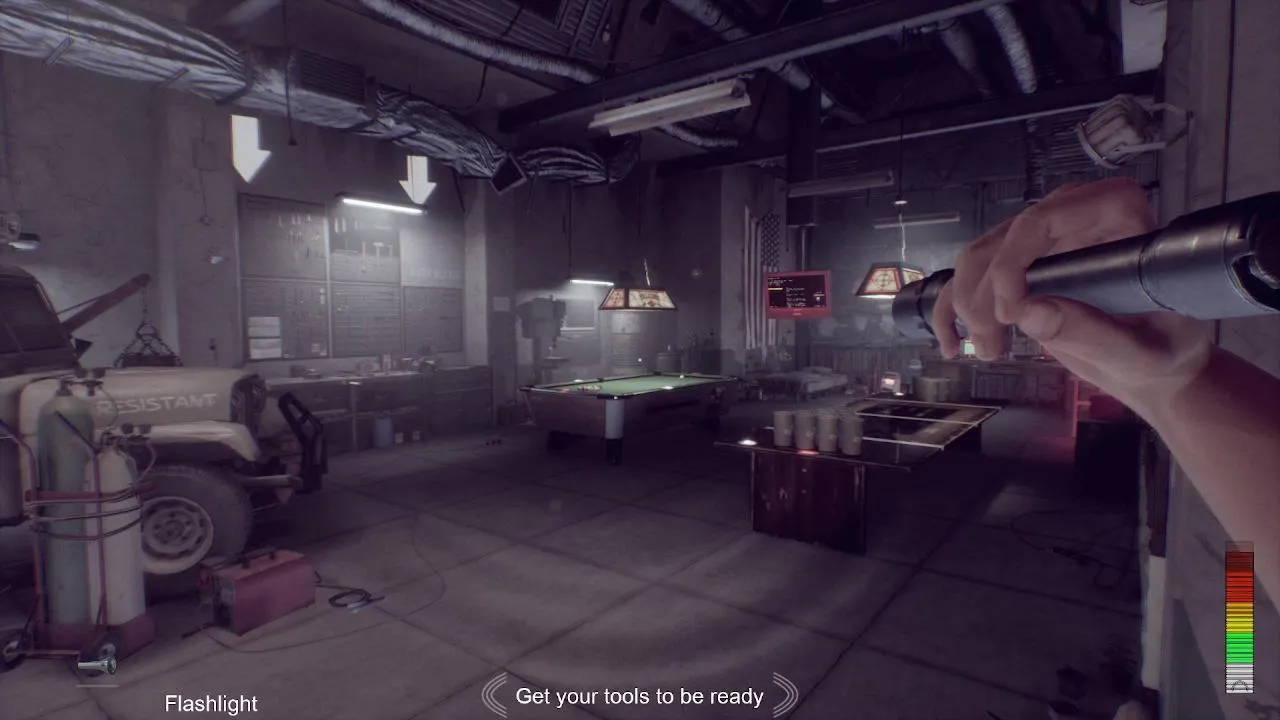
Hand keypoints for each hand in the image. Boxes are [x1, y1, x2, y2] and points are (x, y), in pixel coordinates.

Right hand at [931, 178, 1212, 413]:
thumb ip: (1094, 333)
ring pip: (977, 259)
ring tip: (990, 351)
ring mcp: (1042, 238)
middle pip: (1002, 242)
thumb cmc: (1163, 349)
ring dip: (969, 309)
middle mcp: (1072, 213)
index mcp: (1115, 213)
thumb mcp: (1139, 351)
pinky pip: (969, 276)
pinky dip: (952, 311)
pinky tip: (952, 345)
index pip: (1042, 220)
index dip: (1012, 262)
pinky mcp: (1020, 264)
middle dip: (985, 298)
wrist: (1155, 362)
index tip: (1009, 314)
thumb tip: (1030, 313)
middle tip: (992, 348)